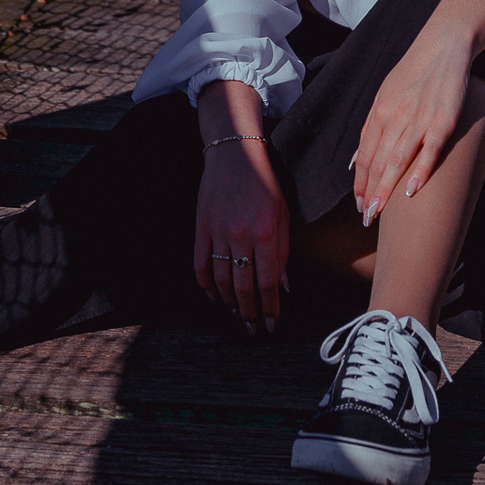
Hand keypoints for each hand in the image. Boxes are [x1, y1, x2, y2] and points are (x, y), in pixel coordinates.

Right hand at [194, 141, 288, 330]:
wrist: (234, 155)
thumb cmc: (265, 184)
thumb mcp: (283, 215)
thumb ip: (283, 252)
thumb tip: (284, 287)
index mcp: (266, 233)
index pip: (268, 282)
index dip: (269, 307)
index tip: (271, 324)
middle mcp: (241, 236)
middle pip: (243, 286)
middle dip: (249, 313)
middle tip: (252, 329)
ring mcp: (218, 232)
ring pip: (221, 280)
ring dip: (228, 302)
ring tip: (236, 314)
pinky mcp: (201, 228)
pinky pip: (200, 264)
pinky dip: (205, 284)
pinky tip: (213, 295)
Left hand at [352, 0, 484, 223]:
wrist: (444, 44)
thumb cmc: (415, 72)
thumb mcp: (386, 96)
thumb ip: (372, 129)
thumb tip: (355, 162)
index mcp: (380, 111)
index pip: (365, 154)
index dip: (360, 181)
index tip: (358, 204)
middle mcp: (395, 116)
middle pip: (378, 161)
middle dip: (370, 192)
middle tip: (365, 218)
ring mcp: (419, 118)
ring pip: (398, 159)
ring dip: (387, 188)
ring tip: (379, 212)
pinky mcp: (443, 119)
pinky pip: (429, 149)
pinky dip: (420, 170)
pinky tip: (412, 190)